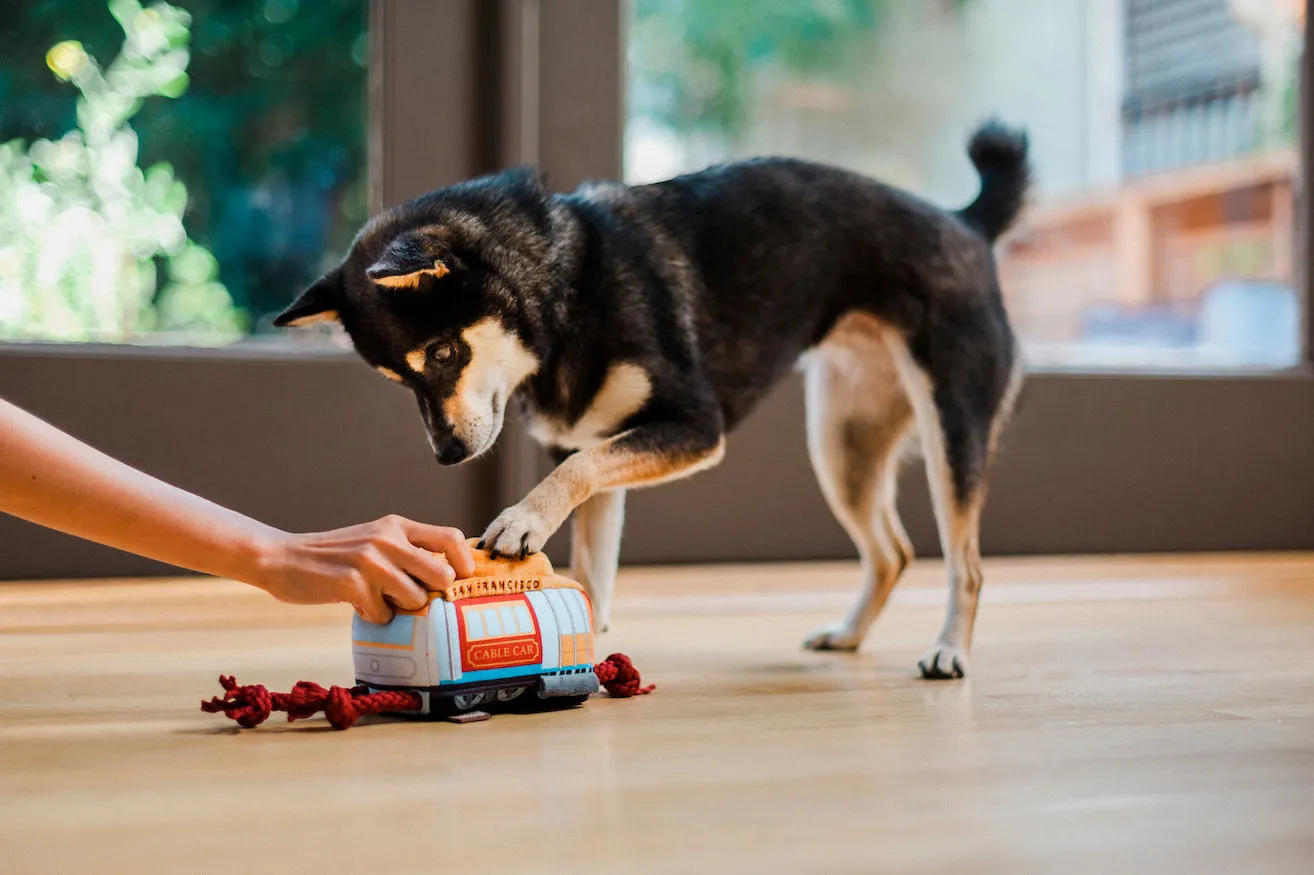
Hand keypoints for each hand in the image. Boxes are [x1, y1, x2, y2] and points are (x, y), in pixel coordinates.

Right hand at [247, 516, 474, 622]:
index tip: (460, 579)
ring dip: (399, 608)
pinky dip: (373, 616)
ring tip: (377, 598)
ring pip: (415, 599)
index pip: (451, 537)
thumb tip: (450, 578)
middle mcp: (387, 539)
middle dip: (432, 594)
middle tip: (410, 597)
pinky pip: (383, 614)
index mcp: (396, 526)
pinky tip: (355, 604)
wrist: (281, 558)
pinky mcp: (352, 583)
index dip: (464, 562)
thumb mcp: (374, 541)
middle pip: (441, 575)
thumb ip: (406, 552)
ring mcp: (370, 561)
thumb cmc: (335, 557)